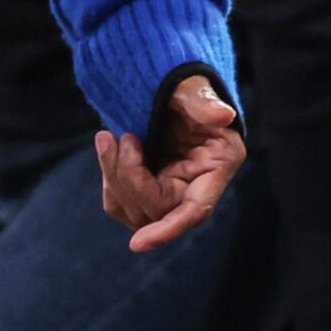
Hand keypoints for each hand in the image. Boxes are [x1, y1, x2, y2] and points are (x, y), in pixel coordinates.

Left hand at [95, 75, 246, 251]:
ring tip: (107, 139)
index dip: (169, 229)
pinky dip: (109, 180)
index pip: (195, 210)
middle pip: (156, 209)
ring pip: (135, 210)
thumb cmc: (187, 87)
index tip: (138, 244)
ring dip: (113, 177)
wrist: (169, 88)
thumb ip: (204, 102)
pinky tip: (108, 149)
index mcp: (217, 164)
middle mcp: (196, 186)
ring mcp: (171, 191)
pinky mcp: (150, 189)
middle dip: (127, 177)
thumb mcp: (194, 89)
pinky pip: (123, 203)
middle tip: (113, 138)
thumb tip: (223, 114)